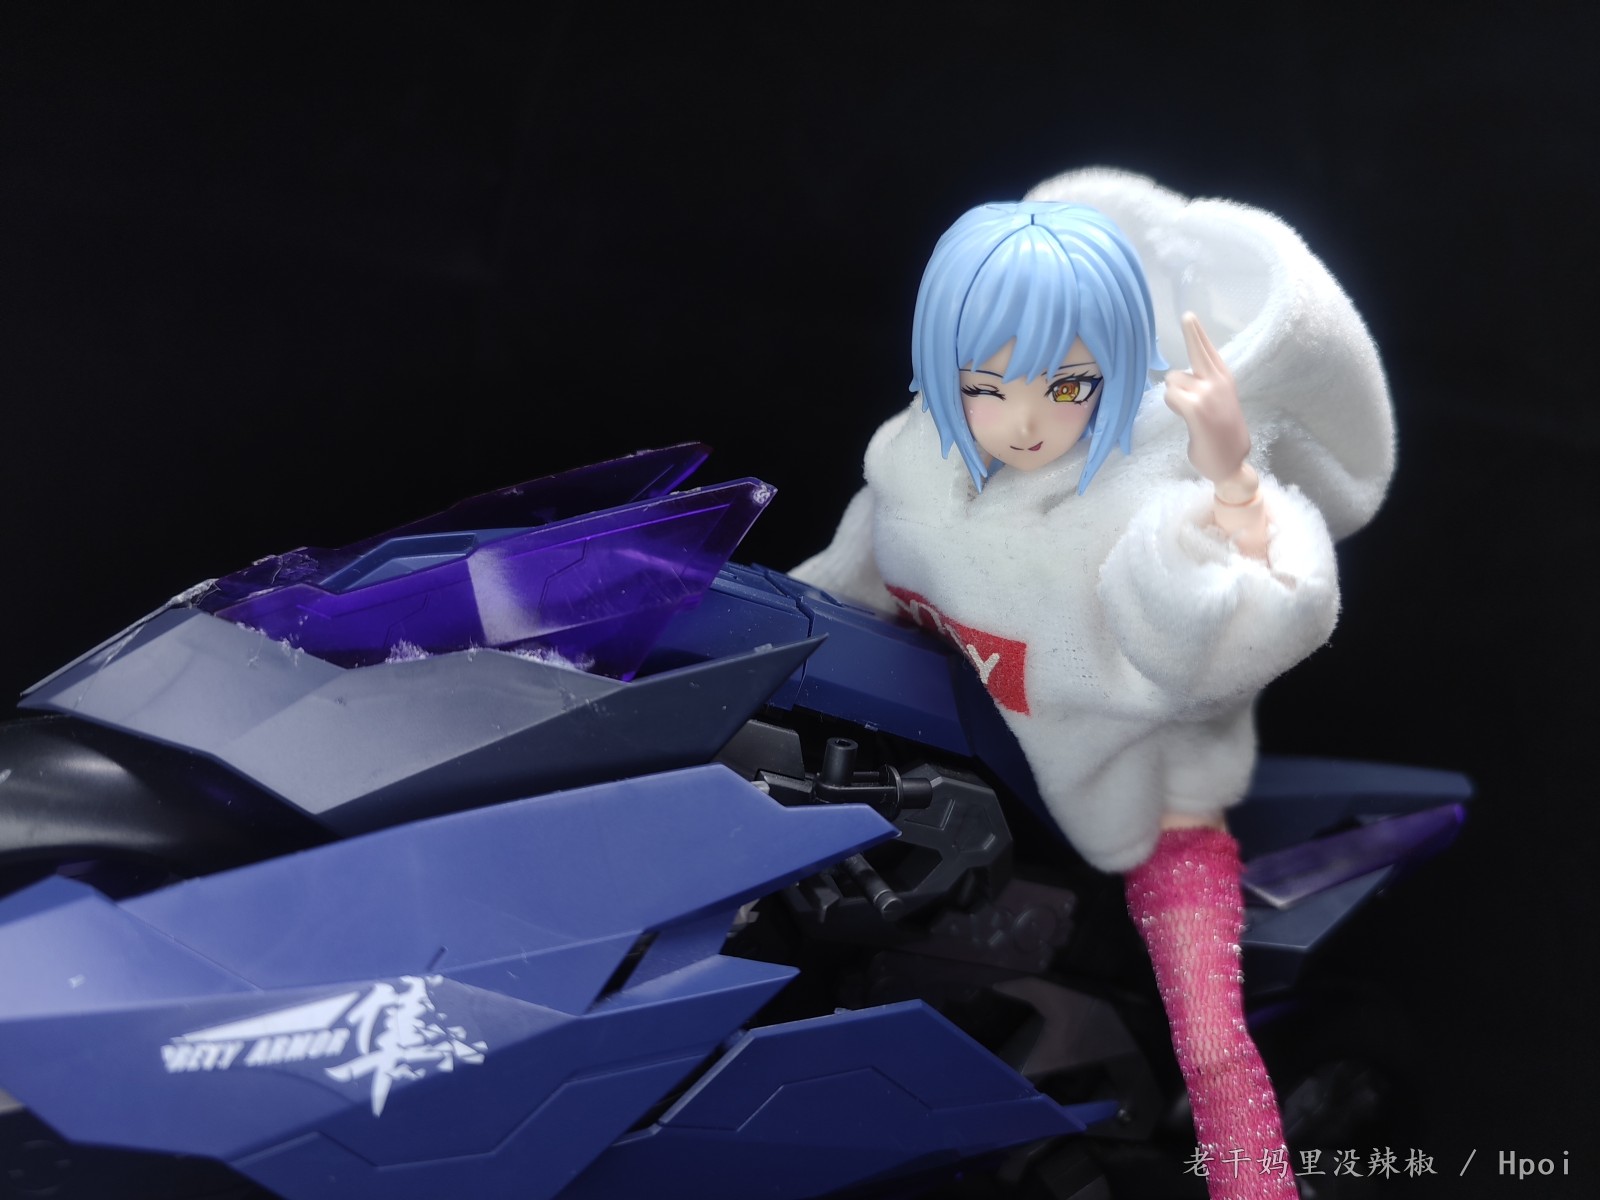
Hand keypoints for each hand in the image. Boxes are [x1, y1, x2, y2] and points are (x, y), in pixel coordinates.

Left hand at [1164, 312, 1251, 491]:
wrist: (1231, 463)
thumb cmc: (1221, 436)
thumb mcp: (1219, 405)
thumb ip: (1205, 388)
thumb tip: (1182, 380)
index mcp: (1224, 379)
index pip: (1208, 350)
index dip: (1197, 333)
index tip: (1189, 315)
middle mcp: (1218, 381)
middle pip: (1197, 349)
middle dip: (1192, 332)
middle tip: (1187, 315)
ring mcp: (1208, 393)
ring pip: (1174, 380)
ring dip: (1175, 395)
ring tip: (1190, 413)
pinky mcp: (1196, 408)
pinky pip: (1171, 395)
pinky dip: (1172, 404)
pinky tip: (1186, 417)